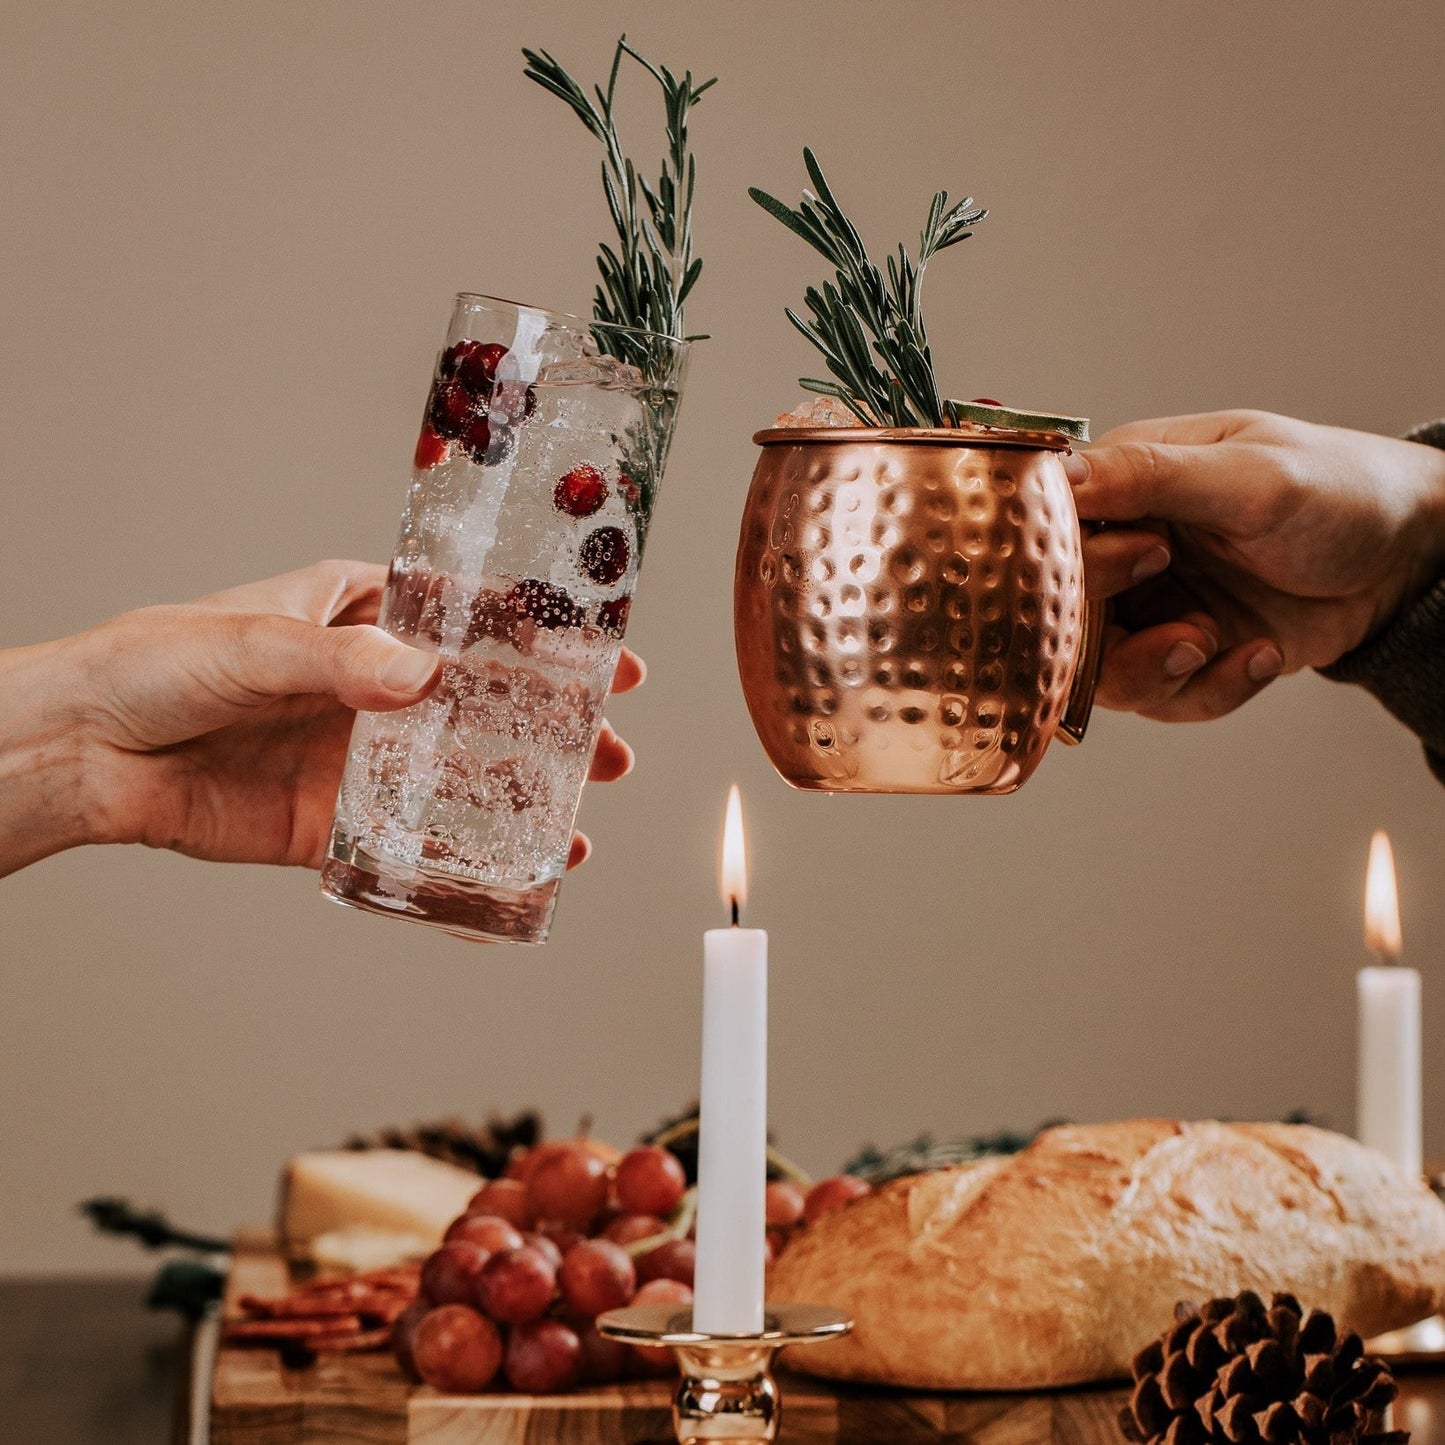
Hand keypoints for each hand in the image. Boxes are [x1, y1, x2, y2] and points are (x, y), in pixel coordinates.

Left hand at [0, 560, 642, 875]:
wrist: (84, 753)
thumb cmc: (155, 665)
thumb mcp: (251, 641)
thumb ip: (336, 661)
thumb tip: (418, 675)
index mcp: (362, 616)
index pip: (471, 621)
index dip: (545, 639)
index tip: (607, 658)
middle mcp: (371, 685)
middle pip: (484, 703)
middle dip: (553, 727)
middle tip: (611, 750)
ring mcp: (357, 755)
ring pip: (457, 777)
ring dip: (518, 797)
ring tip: (573, 823)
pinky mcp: (330, 821)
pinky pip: (405, 843)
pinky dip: (455, 863)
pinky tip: (503, 875)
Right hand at [1067, 411, 1444, 720]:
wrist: (1407, 555)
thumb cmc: (1338, 488)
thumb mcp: (1249, 474)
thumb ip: (1150, 476)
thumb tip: (1059, 475)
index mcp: (1125, 486)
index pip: (1051, 528)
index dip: (1068, 560)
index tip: (1141, 559)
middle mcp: (1123, 550)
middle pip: (1060, 614)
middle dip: (1110, 632)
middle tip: (1183, 621)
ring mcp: (1152, 608)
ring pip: (1101, 671)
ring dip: (1155, 672)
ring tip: (1210, 645)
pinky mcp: (1185, 656)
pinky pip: (1163, 699)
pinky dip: (1211, 690)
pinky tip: (1260, 655)